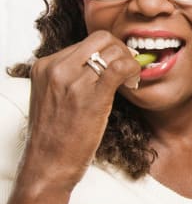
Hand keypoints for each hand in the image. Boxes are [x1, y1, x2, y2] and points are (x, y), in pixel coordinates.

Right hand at [21, 30, 140, 190]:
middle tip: (128, 71)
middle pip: (102, 39)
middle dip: (122, 51)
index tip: (117, 67)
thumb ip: (70, 77)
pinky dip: (133, 70)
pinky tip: (133, 84)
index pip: (87, 42)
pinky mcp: (91, 95)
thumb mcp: (54, 97)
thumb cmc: (55, 136)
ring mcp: (72, 80)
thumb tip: (101, 66)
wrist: (48, 163)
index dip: (109, 52)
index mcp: (45, 65)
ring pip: (114, 50)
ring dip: (129, 63)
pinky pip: (120, 67)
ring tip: (129, 82)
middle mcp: (56, 67)